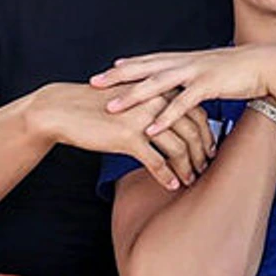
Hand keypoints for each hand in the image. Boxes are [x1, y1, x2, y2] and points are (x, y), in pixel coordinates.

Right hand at [29, 82, 214, 190]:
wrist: (65, 109)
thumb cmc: (99, 106)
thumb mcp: (133, 100)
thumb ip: (156, 106)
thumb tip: (176, 123)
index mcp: (160, 90)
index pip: (197, 114)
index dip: (207, 134)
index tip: (210, 148)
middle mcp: (156, 102)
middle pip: (193, 132)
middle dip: (202, 153)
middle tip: (205, 167)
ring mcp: (143, 120)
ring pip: (178, 148)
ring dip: (188, 167)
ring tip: (191, 179)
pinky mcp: (128, 138)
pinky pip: (156, 162)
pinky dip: (167, 176)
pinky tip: (172, 185)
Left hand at [91, 47, 275, 134]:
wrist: (268, 65)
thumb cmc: (241, 71)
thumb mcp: (211, 72)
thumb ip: (194, 78)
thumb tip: (182, 88)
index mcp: (186, 59)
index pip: (149, 60)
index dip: (127, 66)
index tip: (104, 72)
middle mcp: (187, 62)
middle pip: (145, 68)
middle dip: (118, 77)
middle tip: (94, 83)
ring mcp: (197, 72)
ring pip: (158, 84)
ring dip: (134, 96)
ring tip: (112, 107)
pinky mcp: (209, 85)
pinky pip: (183, 103)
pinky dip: (166, 116)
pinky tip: (152, 129)